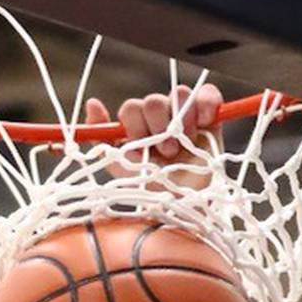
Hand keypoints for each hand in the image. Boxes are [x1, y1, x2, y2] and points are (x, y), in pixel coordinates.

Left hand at [86, 82, 223, 186]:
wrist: (185, 208)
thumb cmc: (152, 191)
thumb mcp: (121, 169)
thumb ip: (102, 140)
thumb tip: (92, 102)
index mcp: (138, 127)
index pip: (131, 108)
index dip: (135, 125)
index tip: (141, 146)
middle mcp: (160, 119)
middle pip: (153, 101)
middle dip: (158, 127)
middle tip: (166, 152)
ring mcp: (185, 116)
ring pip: (179, 94)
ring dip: (181, 120)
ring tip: (186, 144)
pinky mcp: (210, 117)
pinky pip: (208, 93)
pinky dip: (206, 102)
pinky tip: (205, 122)